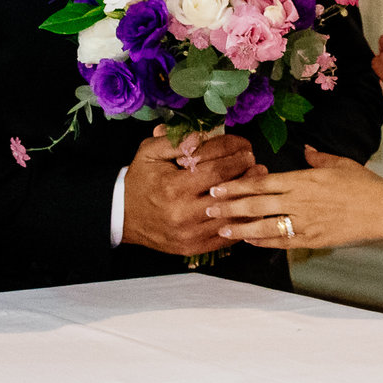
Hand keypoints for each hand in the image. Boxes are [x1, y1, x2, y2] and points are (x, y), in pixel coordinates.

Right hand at [122, 129, 259, 256]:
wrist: (123, 216)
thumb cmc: (140, 180)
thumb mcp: (150, 152)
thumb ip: (175, 140)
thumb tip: (202, 134)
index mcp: (173, 187)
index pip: (216, 170)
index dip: (235, 157)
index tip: (246, 149)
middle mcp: (184, 213)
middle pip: (228, 193)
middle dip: (247, 176)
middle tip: (258, 166)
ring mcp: (190, 234)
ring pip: (231, 217)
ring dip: (248, 200)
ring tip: (258, 185)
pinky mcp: (193, 248)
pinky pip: (226, 237)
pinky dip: (241, 223)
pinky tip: (249, 210)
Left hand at [206, 149, 382, 249]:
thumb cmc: (363, 184)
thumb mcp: (339, 163)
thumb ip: (317, 157)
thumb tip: (305, 149)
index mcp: (302, 179)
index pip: (261, 183)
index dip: (236, 186)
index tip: (217, 187)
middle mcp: (299, 201)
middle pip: (256, 205)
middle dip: (229, 207)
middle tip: (208, 209)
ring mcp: (305, 222)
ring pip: (264, 226)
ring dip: (240, 228)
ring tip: (221, 230)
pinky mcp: (313, 239)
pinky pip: (282, 242)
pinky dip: (263, 241)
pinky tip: (249, 240)